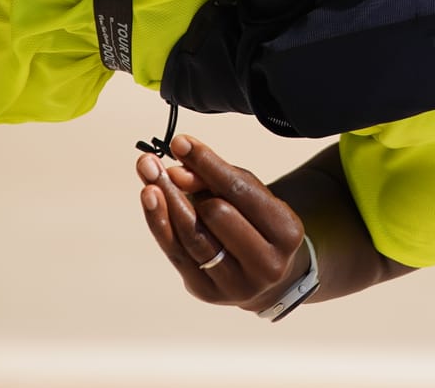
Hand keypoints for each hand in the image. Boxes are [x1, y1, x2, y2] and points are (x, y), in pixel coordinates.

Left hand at [138, 135, 307, 311]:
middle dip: (185, 186)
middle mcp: (266, 264)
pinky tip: (150, 199)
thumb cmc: (259, 223)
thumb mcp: (251, 197)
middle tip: (155, 163)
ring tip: (147, 175)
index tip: (180, 142)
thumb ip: (218, 180)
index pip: (241, 191)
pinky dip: (160, 223)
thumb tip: (175, 172)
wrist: (266, 275)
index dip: (208, 164)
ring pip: (192, 236)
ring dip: (165, 202)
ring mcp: (236, 284)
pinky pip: (176, 253)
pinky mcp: (207, 292)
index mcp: (287, 233)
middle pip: (216, 215)